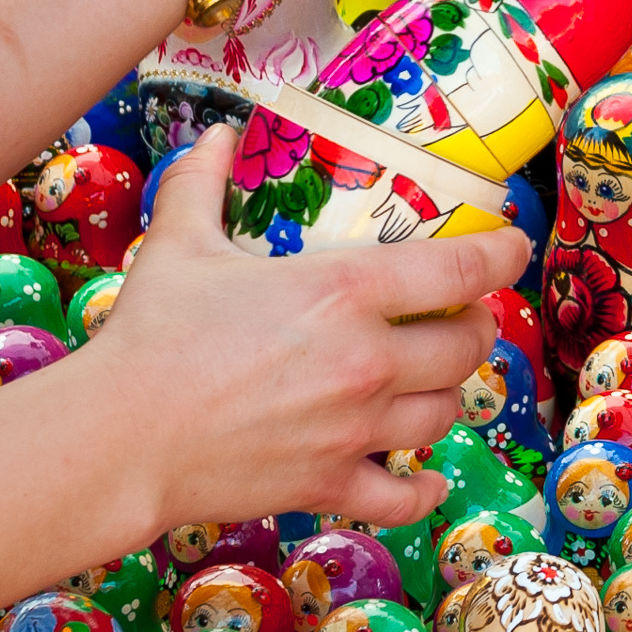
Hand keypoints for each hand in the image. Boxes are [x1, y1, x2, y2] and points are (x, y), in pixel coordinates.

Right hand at [95, 125, 527, 529]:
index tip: (514, 247)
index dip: (501, 255)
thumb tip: (220, 135)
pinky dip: (423, 487)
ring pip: (445, 413)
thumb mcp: (179, 243)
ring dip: (449, 394)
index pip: (460, 269)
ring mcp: (355, 429)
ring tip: (433, 380)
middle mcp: (367, 361)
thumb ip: (204, 182)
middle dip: (474, 329)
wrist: (118, 436)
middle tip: (461, 319)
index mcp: (345, 292)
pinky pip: (404, 496)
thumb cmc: (150, 335)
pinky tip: (424, 474)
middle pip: (466, 346)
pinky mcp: (331, 484)